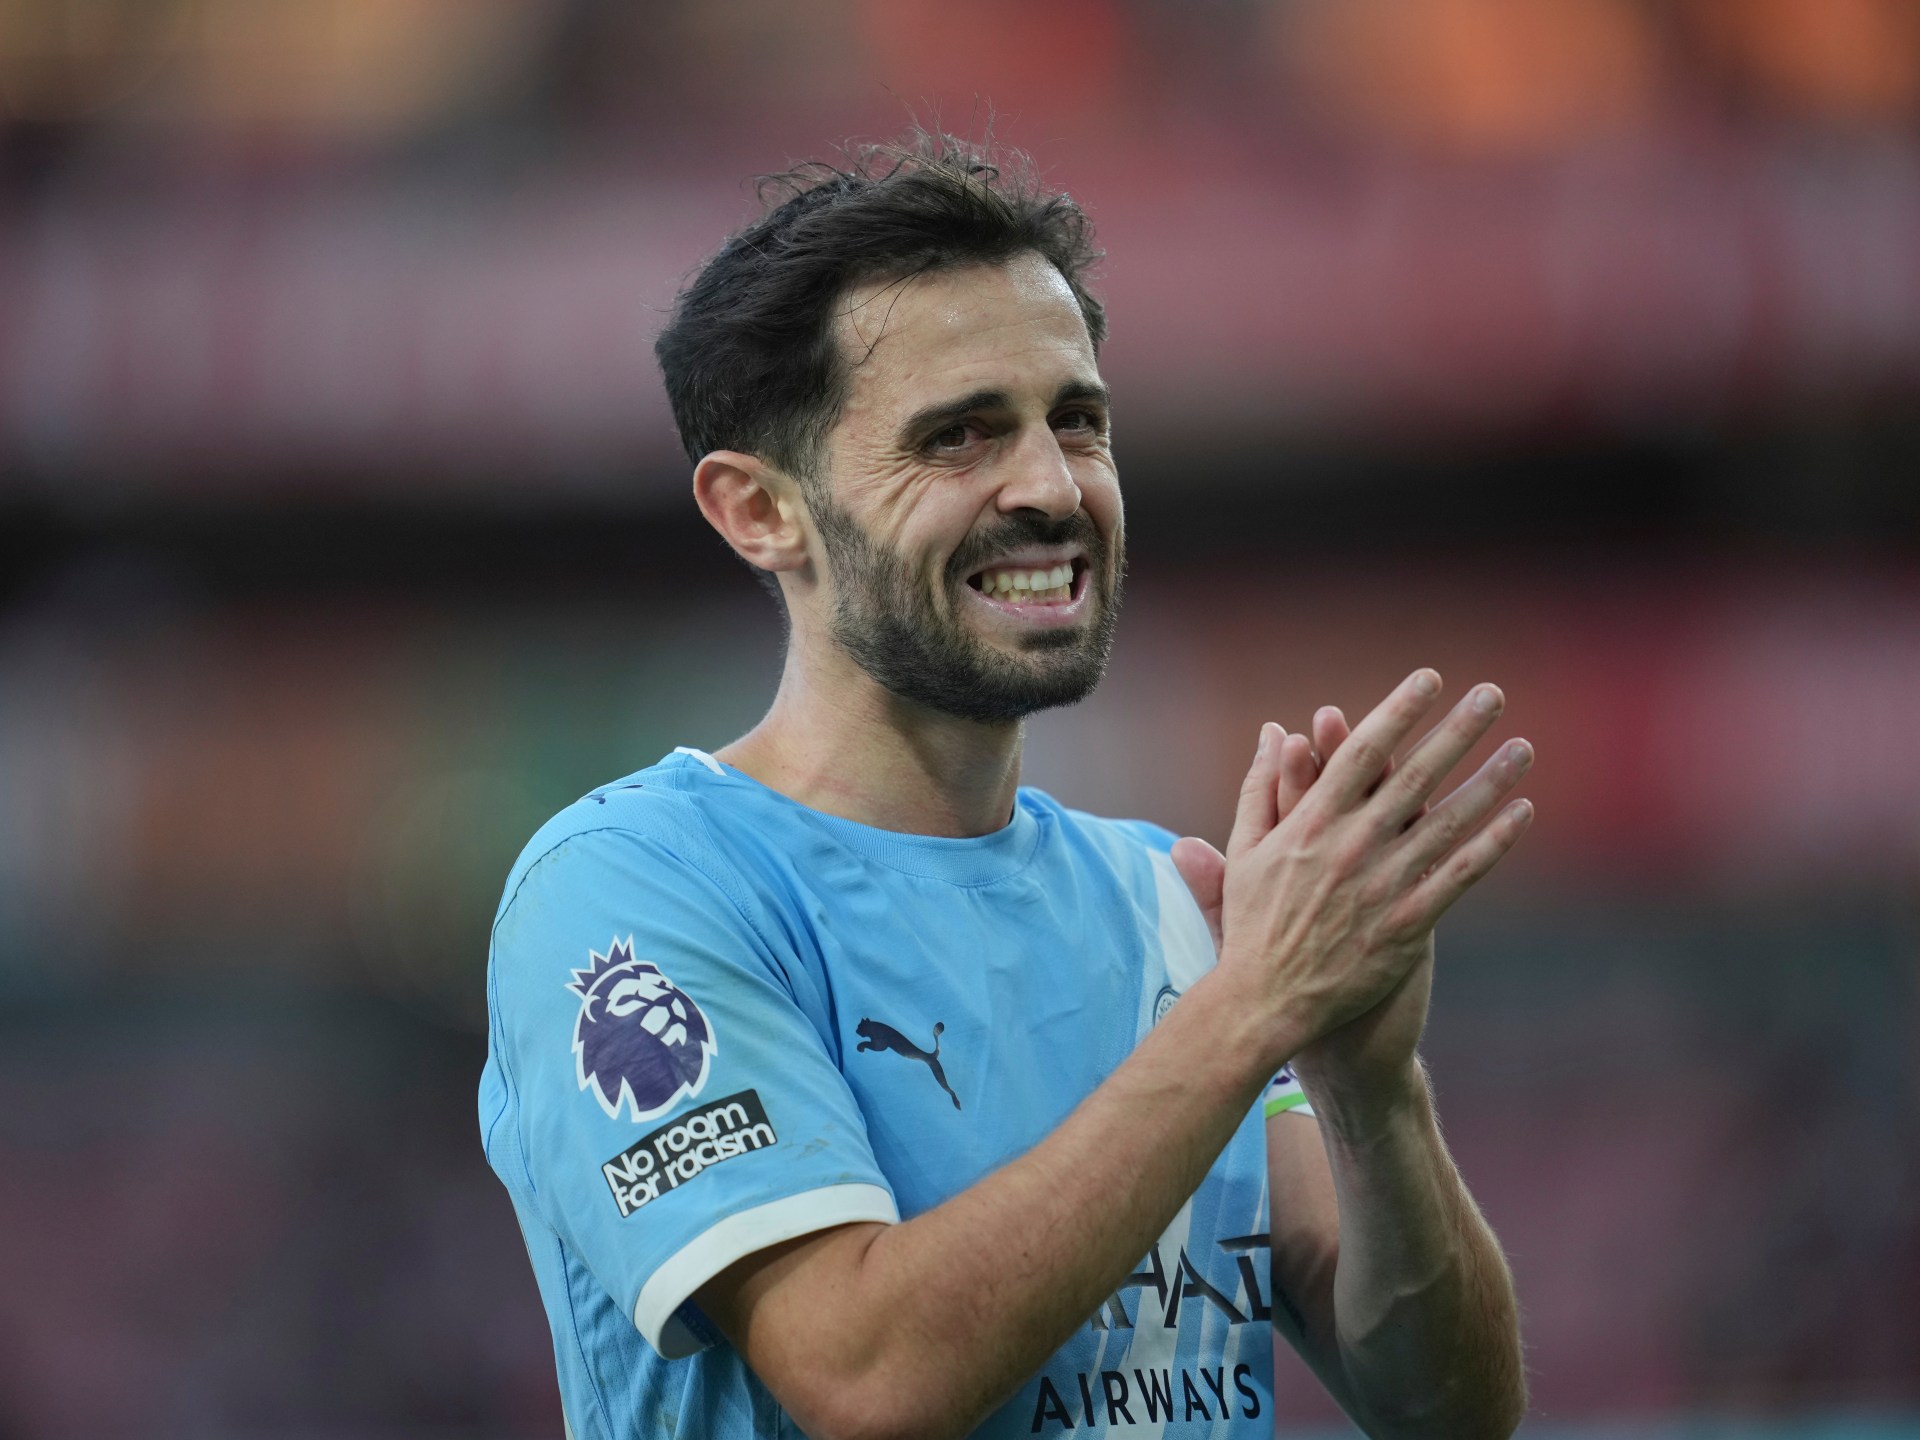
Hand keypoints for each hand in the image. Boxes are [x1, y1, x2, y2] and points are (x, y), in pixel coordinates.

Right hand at [1172, 671, 1533, 1088]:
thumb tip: (1273, 732)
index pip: (1362, 752)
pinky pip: (1460, 875)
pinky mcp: (1408, 925)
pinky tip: (1521, 812)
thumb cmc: (1253, 925)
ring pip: (1447, 822)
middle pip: (1414, 776)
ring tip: (1522, 747)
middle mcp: (1350, 847)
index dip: (1398, 711)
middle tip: (1491, 694)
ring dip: (1488, 780)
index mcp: (1309, 823)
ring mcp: (1382, 886)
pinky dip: (1493, 842)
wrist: (1266, 1002)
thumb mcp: (1244, 849)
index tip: (1429, 679)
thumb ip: (1260, 787)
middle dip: (1456, 731)